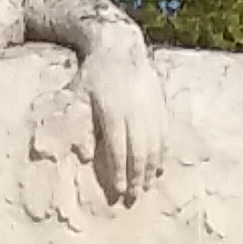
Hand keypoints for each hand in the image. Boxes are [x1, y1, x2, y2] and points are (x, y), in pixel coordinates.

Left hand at [77, 34, 169, 205]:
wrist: (119, 45)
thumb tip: (85, 156)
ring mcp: (150, 107)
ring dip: (150, 169)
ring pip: (154, 145)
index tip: (119, 192)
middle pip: (138, 151)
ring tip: (146, 188)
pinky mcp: (160, 104)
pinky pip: (163, 134)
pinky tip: (158, 168)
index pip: (118, 149)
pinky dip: (161, 153)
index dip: (119, 173)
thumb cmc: (93, 74)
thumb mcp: (78, 96)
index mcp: (113, 111)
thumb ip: (81, 126)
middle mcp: (135, 111)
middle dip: (136, 177)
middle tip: (134, 199)